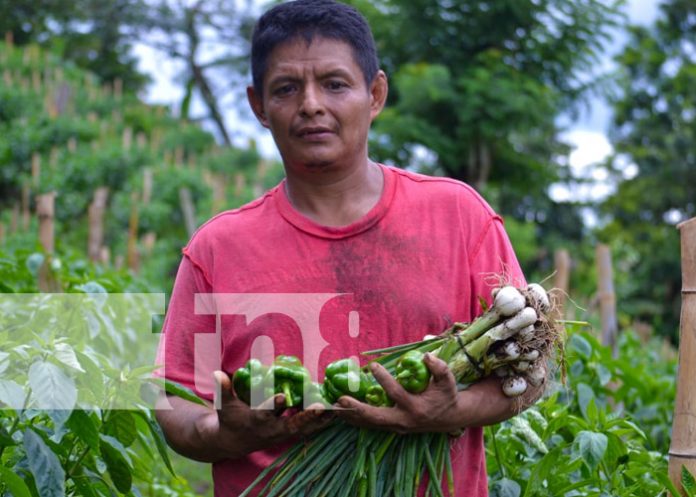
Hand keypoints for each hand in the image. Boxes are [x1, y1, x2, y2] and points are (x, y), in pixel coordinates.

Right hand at [211, 370, 333, 457]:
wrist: (233, 441)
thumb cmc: (229, 418)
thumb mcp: (224, 405)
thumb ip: (224, 389)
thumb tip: (218, 373)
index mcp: (255, 420)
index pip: (265, 413)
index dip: (273, 405)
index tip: (282, 396)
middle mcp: (271, 429)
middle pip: (291, 424)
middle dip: (305, 416)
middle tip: (319, 406)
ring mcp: (282, 434)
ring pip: (303, 429)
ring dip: (319, 420)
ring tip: (335, 410)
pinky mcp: (289, 435)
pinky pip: (307, 430)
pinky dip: (320, 423)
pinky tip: (334, 414)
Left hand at [334, 353, 463, 433]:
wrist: (449, 418)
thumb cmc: (446, 396)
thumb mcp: (447, 381)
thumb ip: (439, 368)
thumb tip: (426, 356)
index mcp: (416, 408)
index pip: (396, 393)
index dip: (383, 379)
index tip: (372, 365)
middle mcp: (403, 421)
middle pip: (376, 417)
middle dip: (357, 409)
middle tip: (341, 398)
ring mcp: (397, 427)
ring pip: (370, 423)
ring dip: (352, 415)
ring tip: (334, 406)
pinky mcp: (392, 428)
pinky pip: (371, 425)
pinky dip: (356, 419)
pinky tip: (342, 412)